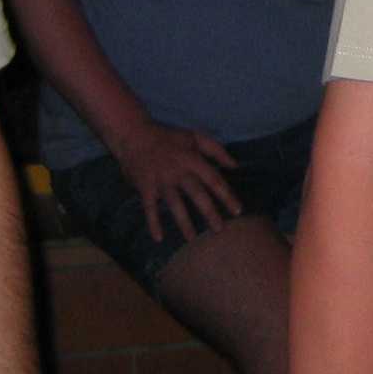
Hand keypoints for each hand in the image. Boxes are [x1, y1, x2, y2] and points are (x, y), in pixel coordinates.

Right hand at [110, 119, 242, 244]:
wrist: (134, 135)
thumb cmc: (168, 137)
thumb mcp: (194, 137)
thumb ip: (216, 150)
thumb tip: (235, 166)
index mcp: (192, 160)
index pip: (214, 179)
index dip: (226, 195)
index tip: (238, 210)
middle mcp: (178, 172)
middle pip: (197, 194)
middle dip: (209, 212)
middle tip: (219, 229)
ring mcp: (161, 181)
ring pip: (174, 204)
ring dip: (183, 222)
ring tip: (192, 239)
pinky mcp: (145, 188)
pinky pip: (149, 208)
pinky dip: (153, 223)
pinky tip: (158, 238)